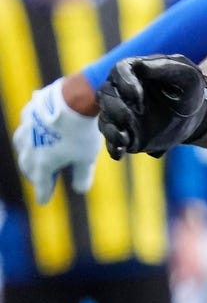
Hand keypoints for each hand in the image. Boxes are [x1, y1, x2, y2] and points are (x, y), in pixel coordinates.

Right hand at [13, 78, 101, 203]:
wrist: (73, 101)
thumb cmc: (80, 133)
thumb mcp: (86, 158)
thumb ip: (82, 176)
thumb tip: (80, 190)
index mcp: (42, 165)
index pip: (41, 185)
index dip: (43, 194)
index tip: (43, 201)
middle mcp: (29, 150)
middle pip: (28, 167)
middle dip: (34, 175)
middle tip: (40, 179)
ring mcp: (26, 131)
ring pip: (22, 148)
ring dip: (28, 155)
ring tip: (34, 158)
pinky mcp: (29, 114)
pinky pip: (26, 127)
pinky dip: (30, 133)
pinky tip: (35, 131)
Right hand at [96, 54, 206, 158]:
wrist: (195, 115)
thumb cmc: (190, 89)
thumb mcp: (188, 74)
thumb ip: (167, 66)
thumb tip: (141, 66)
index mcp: (136, 71)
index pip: (119, 70)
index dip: (125, 83)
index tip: (138, 97)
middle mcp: (122, 91)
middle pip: (105, 94)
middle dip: (114, 108)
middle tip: (130, 118)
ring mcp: (122, 113)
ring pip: (105, 118)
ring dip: (111, 129)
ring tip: (124, 138)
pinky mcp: (126, 133)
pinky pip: (112, 141)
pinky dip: (113, 147)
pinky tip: (120, 153)